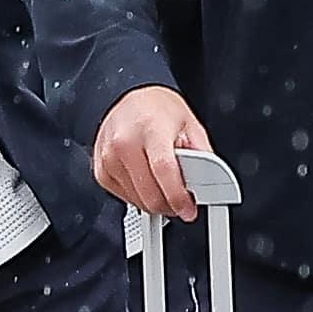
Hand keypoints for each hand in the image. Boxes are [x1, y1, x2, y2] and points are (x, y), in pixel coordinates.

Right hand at [93, 85, 213, 222]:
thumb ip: (202, 154)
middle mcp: (124, 143)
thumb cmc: (157, 110)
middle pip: (149, 194)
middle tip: (181, 201)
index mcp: (150, 128)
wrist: (130, 102)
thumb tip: (211, 181)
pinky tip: (146, 181)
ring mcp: (108, 158)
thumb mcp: (190, 123)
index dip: (178, 196)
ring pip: (138, 202)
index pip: (164, 170)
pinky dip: (139, 197)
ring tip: (163, 183)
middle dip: (170, 205)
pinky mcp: (101, 172)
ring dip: (156, 202)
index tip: (188, 209)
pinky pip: (124, 199)